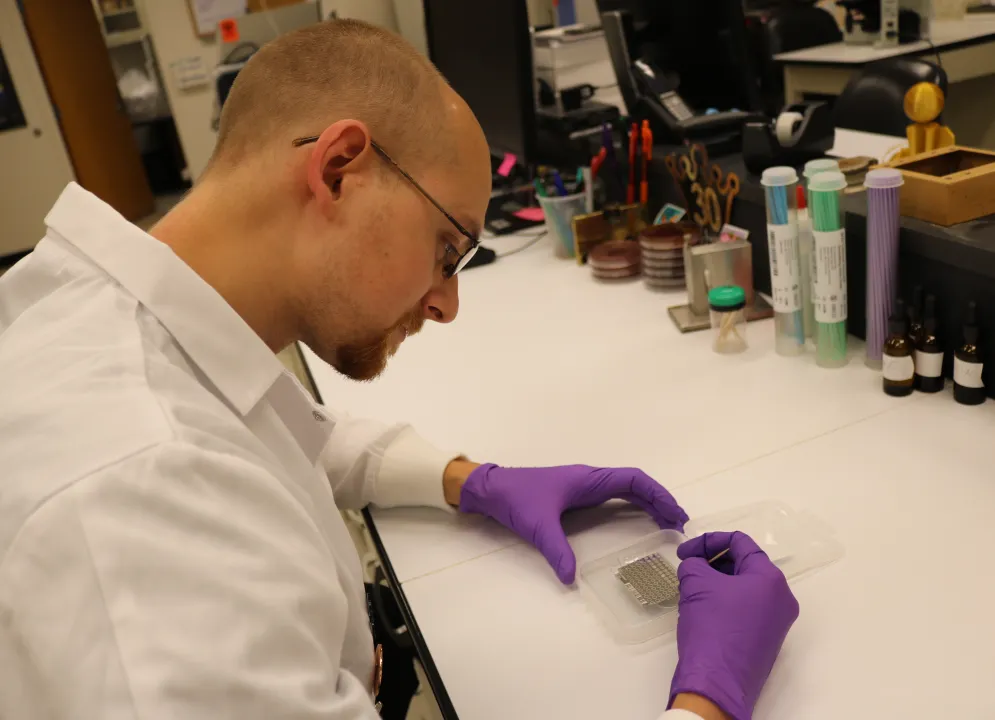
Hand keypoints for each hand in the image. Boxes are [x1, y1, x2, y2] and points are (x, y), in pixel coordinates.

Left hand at [458, 464, 687, 583]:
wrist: (492, 489)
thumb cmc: (516, 499)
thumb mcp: (537, 526)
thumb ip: (556, 551)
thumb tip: (571, 578)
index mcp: (587, 479)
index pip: (633, 480)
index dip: (658, 494)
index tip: (675, 514)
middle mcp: (590, 479)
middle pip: (635, 483)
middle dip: (659, 501)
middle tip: (679, 524)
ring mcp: (584, 485)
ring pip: (625, 488)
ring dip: (648, 502)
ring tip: (667, 523)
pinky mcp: (577, 494)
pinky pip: (613, 495)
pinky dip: (632, 505)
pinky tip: (638, 520)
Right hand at [670, 532, 798, 719]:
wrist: (717, 683)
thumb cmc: (711, 626)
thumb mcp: (696, 584)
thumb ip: (695, 564)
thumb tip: (696, 566)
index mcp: (770, 579)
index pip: (740, 543)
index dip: (709, 541)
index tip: (685, 552)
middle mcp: (781, 598)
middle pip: (745, 565)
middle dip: (713, 562)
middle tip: (688, 568)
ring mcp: (777, 622)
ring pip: (745, 588)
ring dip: (717, 582)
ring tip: (691, 589)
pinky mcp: (766, 640)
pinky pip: (746, 609)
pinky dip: (725, 601)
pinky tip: (702, 609)